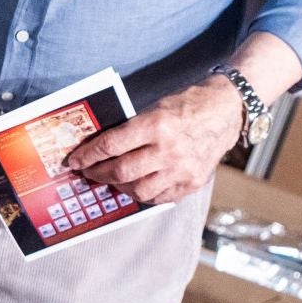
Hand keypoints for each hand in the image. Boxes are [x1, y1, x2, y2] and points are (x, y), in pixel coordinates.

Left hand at [69, 77, 242, 204]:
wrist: (227, 110)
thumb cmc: (187, 104)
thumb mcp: (154, 107)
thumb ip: (131, 129)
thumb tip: (102, 147)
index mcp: (156, 125)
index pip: (110, 145)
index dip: (88, 155)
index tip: (75, 160)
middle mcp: (168, 150)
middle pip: (121, 171)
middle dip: (97, 174)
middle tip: (87, 172)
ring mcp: (182, 169)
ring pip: (138, 190)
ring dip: (119, 187)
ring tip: (112, 179)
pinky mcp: (193, 182)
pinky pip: (160, 198)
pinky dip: (143, 194)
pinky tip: (136, 185)